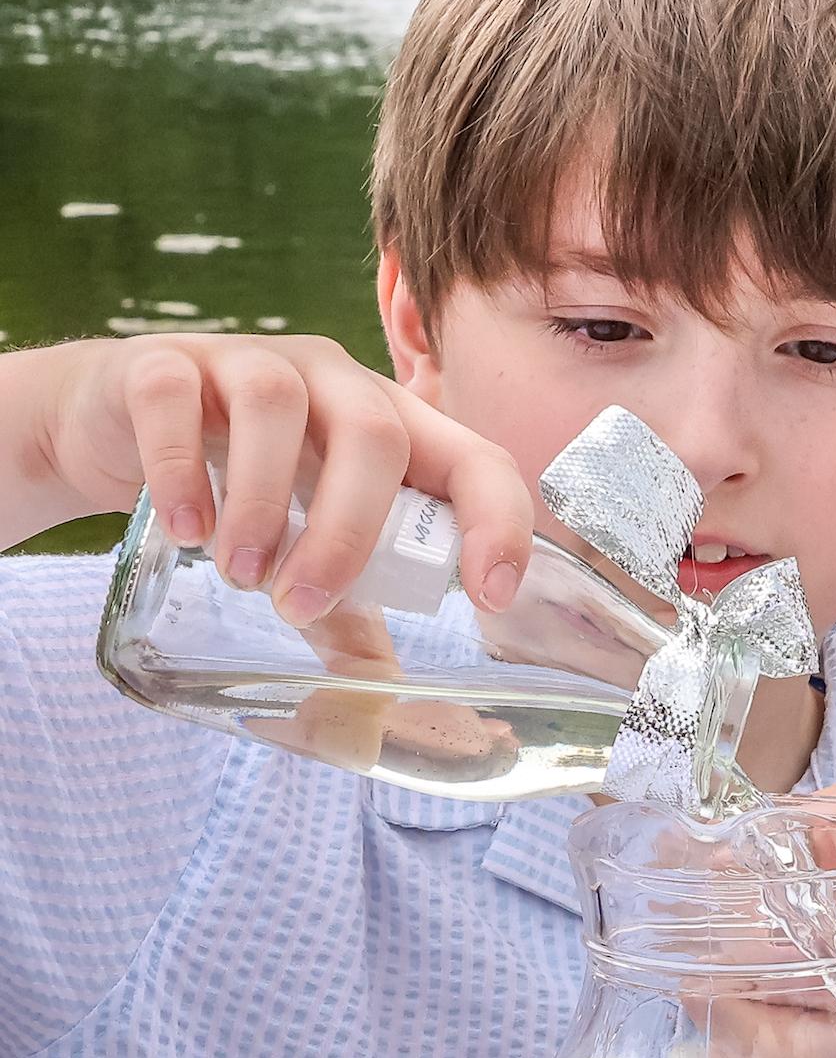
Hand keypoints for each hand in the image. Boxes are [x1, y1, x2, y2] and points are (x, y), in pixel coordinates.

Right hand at [32, 332, 531, 620]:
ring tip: (240, 574)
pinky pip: (177, 400)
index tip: (489, 599)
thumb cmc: (240, 488)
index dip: (498, 521)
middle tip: (301, 604)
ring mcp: (248, 362)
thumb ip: (347, 614)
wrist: (116, 429)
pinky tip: (187, 530)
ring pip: (275, 405)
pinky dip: (181, 469)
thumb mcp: (303, 550)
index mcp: (389, 426)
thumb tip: (382, 694)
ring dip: (263, 501)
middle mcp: (331, 382)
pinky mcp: (163, 366)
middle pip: (373, 434)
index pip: (474, 458)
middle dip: (348, 531)